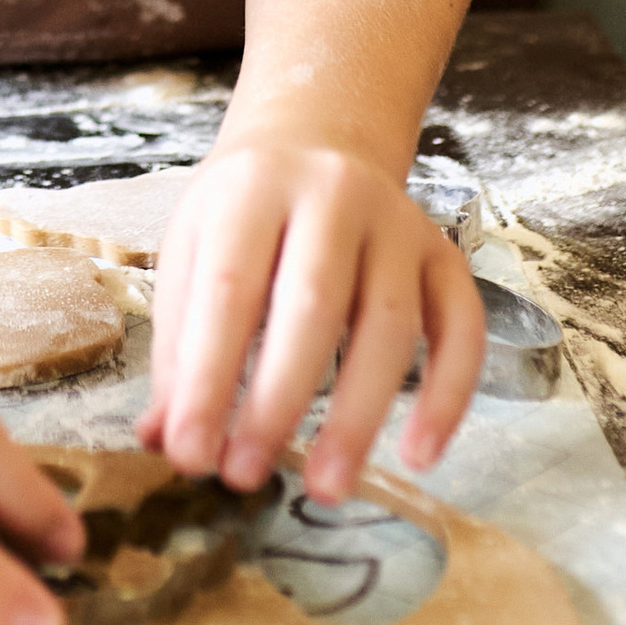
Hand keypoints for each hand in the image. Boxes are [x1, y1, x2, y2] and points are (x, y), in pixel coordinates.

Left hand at [140, 136, 482, 502]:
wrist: (316, 140)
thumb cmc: (244, 213)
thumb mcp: (192, 251)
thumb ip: (178, 346)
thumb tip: (164, 440)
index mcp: (252, 190)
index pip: (229, 288)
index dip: (207, 377)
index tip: (189, 453)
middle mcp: (332, 195)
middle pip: (313, 304)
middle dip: (277, 401)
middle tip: (244, 475)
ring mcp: (398, 224)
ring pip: (390, 323)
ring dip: (358, 414)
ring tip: (324, 484)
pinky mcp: (443, 255)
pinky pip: (461, 328)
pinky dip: (448, 396)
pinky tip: (420, 454)